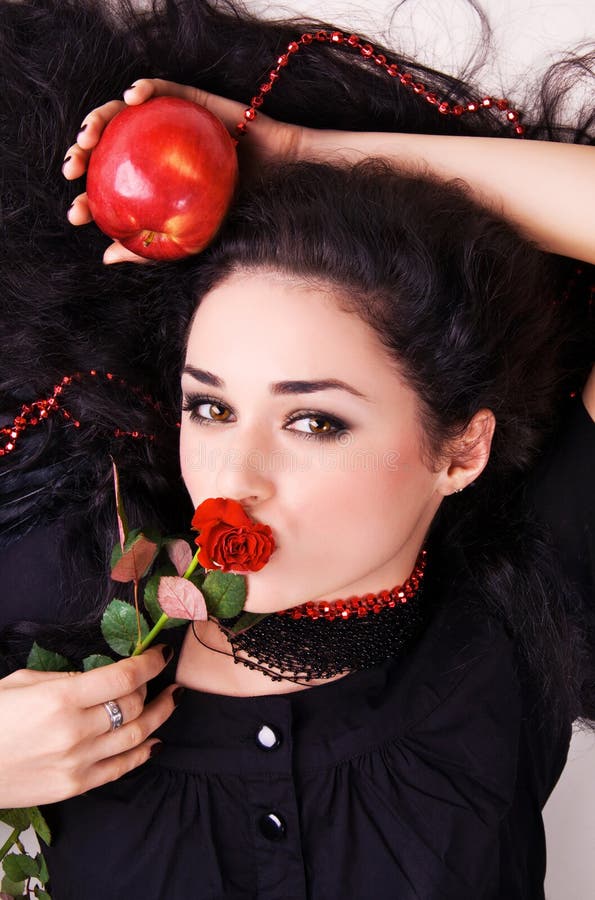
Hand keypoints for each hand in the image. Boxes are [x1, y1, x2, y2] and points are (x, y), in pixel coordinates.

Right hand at [0, 645, 179, 806]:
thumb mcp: (22, 682)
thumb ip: (65, 677)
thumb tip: (100, 677)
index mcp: (60, 698)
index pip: (123, 677)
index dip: (149, 662)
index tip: (160, 652)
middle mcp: (74, 731)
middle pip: (135, 704)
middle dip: (150, 685)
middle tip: (153, 675)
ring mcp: (77, 763)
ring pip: (137, 736)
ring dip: (160, 714)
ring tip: (171, 699)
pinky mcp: (75, 786)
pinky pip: (122, 768)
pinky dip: (144, 751)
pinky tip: (155, 737)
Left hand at [62, 78, 303, 263]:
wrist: (283, 185)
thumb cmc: (243, 218)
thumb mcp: (193, 242)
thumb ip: (152, 251)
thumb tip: (106, 257)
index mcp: (151, 185)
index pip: (110, 190)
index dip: (85, 199)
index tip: (77, 214)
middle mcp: (154, 154)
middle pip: (106, 149)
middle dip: (79, 155)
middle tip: (73, 170)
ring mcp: (169, 126)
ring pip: (122, 115)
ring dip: (97, 119)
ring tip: (88, 136)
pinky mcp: (188, 100)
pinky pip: (160, 90)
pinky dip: (142, 90)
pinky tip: (130, 100)